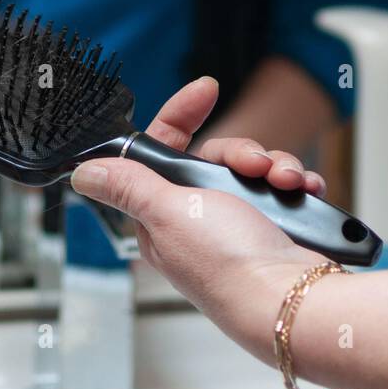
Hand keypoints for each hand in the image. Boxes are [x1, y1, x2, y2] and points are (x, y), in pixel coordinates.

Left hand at [69, 77, 333, 365]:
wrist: (291, 297)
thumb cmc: (227, 265)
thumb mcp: (169, 213)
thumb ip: (129, 186)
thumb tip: (85, 174)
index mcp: (163, 214)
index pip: (163, 150)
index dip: (181, 116)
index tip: (205, 90)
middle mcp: (199, 217)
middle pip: (215, 154)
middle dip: (242, 151)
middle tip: (253, 165)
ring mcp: (239, 221)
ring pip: (253, 166)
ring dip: (274, 165)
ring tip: (284, 181)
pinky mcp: (273, 225)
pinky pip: (282, 184)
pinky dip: (295, 181)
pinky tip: (302, 188)